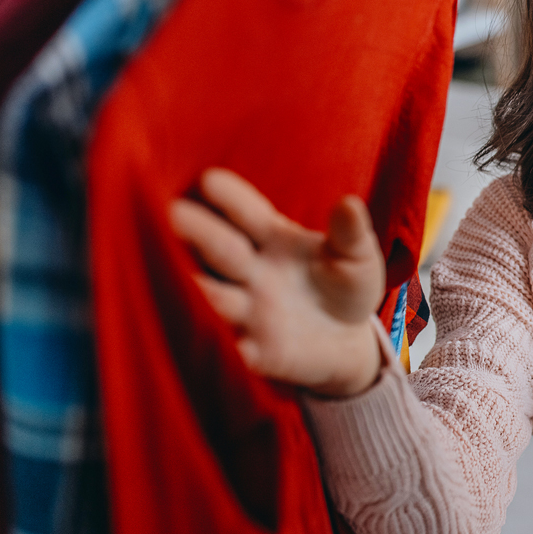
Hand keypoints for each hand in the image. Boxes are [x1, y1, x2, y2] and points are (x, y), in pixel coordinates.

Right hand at [169, 168, 387, 397]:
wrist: (348, 341)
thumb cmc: (345, 286)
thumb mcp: (357, 257)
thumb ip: (350, 234)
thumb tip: (350, 204)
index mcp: (271, 238)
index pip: (246, 213)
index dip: (229, 198)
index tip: (209, 181)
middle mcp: (249, 271)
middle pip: (219, 248)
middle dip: (199, 233)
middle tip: (175, 214)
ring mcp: (247, 311)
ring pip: (214, 297)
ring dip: (202, 289)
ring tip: (194, 281)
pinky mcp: (255, 353)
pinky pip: (234, 349)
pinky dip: (225, 345)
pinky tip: (221, 340)